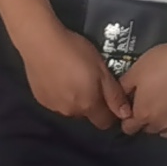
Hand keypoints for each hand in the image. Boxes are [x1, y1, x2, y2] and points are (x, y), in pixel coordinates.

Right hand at [13, 21, 127, 129]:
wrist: (40, 42)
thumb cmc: (75, 52)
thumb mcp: (101, 69)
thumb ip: (114, 95)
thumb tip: (126, 115)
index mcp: (88, 105)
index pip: (104, 122)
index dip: (110, 112)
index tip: (108, 97)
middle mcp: (71, 112)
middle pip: (87, 114)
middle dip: (91, 103)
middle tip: (88, 80)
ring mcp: (53, 107)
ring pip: (70, 108)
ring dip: (74, 98)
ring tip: (70, 77)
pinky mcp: (40, 99)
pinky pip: (56, 102)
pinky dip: (59, 94)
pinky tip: (56, 77)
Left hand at [120, 45, 166, 140]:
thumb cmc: (162, 65)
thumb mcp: (134, 72)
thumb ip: (123, 89)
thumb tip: (119, 99)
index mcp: (143, 114)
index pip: (128, 128)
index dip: (126, 119)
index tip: (129, 108)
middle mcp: (160, 124)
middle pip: (146, 129)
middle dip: (143, 119)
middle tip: (146, 102)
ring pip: (164, 130)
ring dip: (160, 122)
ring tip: (162, 106)